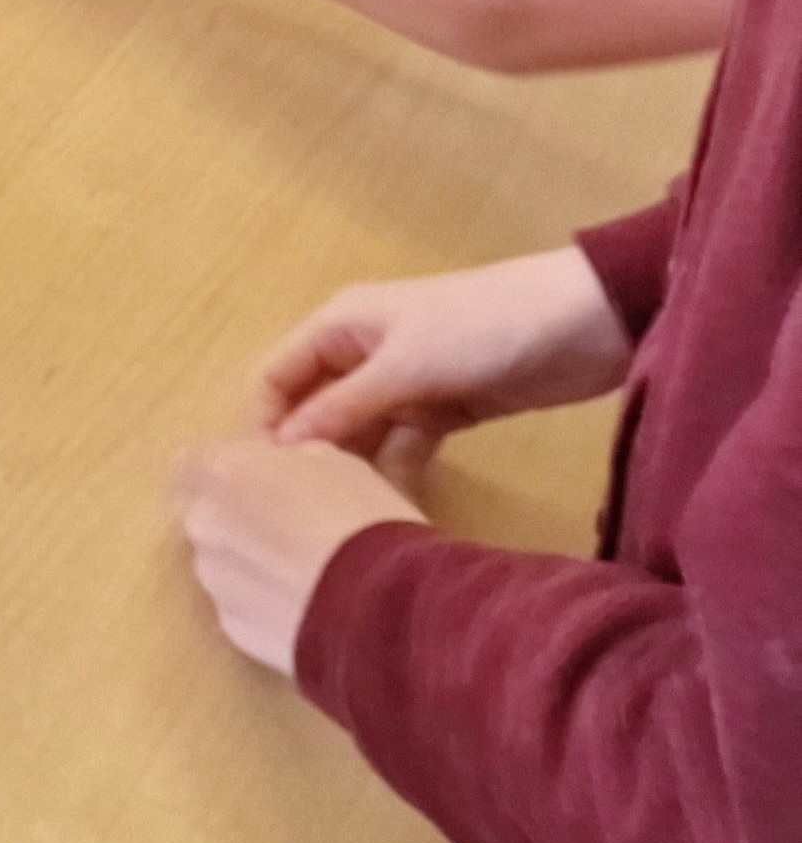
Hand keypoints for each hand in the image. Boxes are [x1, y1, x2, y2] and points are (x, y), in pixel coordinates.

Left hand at [176, 437, 427, 674]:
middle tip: (283, 520)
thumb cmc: (362, 519)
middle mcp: (202, 524)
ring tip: (301, 569)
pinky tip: (303, 603)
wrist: (382, 611)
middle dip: (231, 510)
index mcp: (221, 472)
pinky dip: (260, 599)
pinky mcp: (232, 627)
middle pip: (201, 510)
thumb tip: (278, 463)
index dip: (228, 465)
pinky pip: (238, 602)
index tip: (264, 473)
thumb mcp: (333, 460)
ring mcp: (213, 580)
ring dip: (245, 558)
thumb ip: (287, 458)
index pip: (192, 459)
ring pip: (217, 560)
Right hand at [257, 247, 633, 478]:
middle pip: (312, 407)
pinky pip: (400, 446)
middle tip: (298, 510)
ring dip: (350, 468)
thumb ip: (342, 407)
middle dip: (303, 452)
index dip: (261, 425)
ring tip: (341, 518)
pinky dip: (394, 473)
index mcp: (339, 326)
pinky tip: (388, 509)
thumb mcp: (406, 368)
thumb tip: (281, 449)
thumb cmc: (481, 329)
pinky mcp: (441, 409)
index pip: (276, 376)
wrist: (584, 324)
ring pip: (356, 432)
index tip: (259, 485)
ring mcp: (402, 383)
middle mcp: (361, 353)